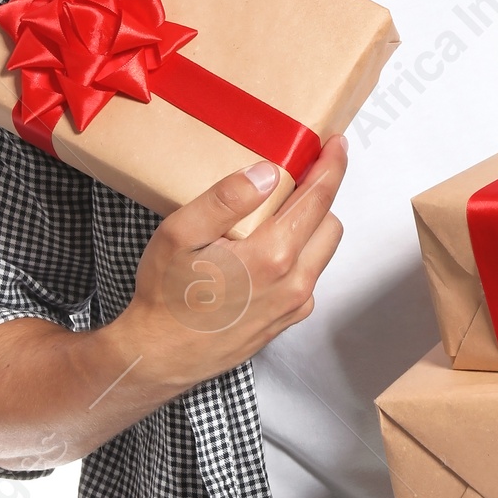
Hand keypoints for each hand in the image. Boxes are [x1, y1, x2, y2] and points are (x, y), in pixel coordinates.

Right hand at [0, 136, 348, 473]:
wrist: (160, 355)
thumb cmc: (165, 296)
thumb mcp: (179, 233)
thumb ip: (225, 198)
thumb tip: (267, 172)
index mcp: (273, 255)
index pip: (319, 198)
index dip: (332, 165)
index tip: (337, 143)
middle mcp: (294, 282)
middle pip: (329, 221)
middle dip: (323, 192)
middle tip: (305, 170)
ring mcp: (294, 305)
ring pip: (323, 250)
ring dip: (313, 223)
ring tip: (285, 206)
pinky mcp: (287, 320)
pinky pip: (309, 276)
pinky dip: (302, 253)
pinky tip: (271, 247)